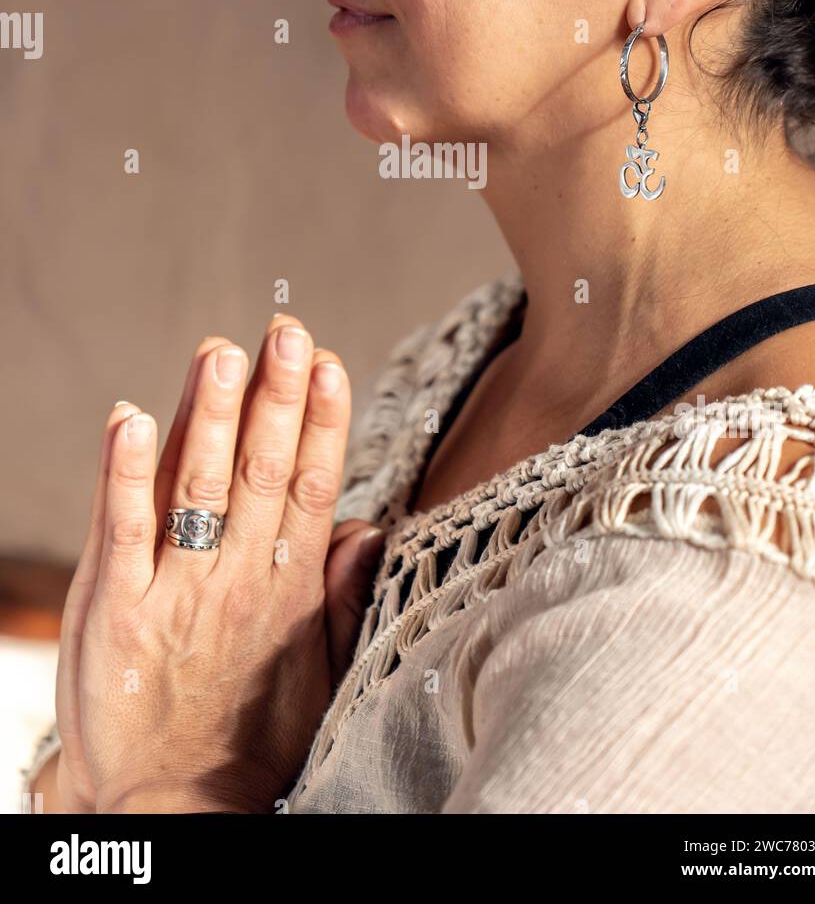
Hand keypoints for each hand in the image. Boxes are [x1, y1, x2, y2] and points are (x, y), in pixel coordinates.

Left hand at [52, 318, 384, 813]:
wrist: (173, 814)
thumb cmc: (248, 737)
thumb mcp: (318, 673)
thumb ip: (342, 597)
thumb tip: (369, 527)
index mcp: (289, 592)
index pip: (313, 488)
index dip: (323, 423)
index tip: (330, 362)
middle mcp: (237, 584)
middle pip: (263, 474)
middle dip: (276, 397)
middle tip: (285, 329)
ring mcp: (176, 596)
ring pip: (200, 489)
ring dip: (212, 416)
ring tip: (223, 350)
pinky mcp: (117, 614)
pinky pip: (123, 531)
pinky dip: (127, 473)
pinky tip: (132, 417)